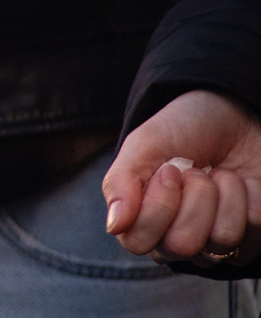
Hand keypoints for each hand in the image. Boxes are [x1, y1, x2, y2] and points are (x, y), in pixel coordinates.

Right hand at [105, 89, 260, 263]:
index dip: (157, 206)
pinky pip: (252, 228)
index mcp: (141, 220)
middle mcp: (175, 239)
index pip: (139, 241)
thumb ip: (120, 184)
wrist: (231, 115)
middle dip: (193, 199)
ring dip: (221, 194)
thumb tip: (113, 227)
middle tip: (194, 171)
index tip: (168, 171)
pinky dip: (246, 195)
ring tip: (217, 174)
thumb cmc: (181, 130)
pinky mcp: (251, 238)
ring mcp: (215, 243)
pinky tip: (240, 183)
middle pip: (181, 245)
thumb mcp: (143, 145)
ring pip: (221, 239)